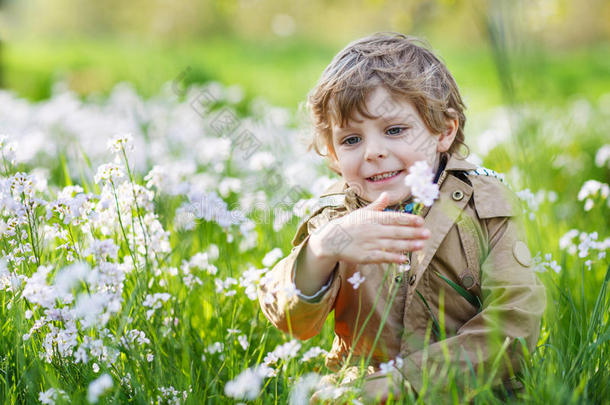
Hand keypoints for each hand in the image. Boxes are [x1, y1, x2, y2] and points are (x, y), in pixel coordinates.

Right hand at [309, 192, 429, 264]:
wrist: (332, 239)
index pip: (394, 218)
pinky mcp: (366, 256)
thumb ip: (377, 205)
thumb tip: (387, 194)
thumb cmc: (350, 224)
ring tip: (421, 245)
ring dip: (408, 245)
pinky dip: (393, 258)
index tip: (421, 221)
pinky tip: (404, 259)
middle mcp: (373, 230)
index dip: (408, 219)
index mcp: (373, 218)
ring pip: (392, 244)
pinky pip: (382, 257)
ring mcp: (370, 244)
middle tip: (427, 234)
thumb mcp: (362, 212)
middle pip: (396, 231)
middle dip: (413, 233)